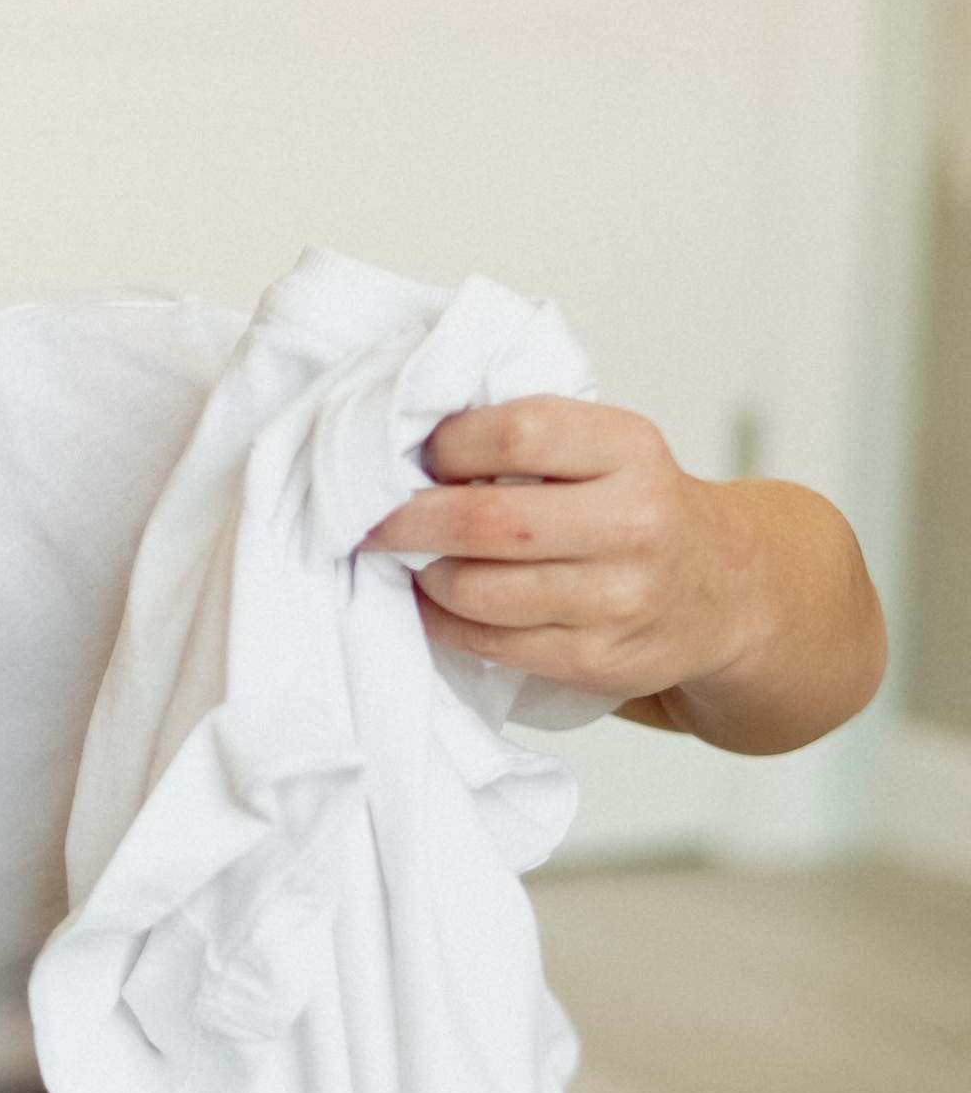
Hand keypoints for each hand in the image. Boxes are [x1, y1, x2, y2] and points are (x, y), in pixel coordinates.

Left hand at [364, 396, 754, 712]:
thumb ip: (535, 439)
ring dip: (423, 576)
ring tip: (409, 560)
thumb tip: (415, 442)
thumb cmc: (638, 508)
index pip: (520, 433)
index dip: (450, 444)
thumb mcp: (611, 449)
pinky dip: (444, 622)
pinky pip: (489, 642)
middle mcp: (631, 523)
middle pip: (487, 523)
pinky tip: (436, 602)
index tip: (418, 454)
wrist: (723, 590)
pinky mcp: (594, 659)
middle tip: (370, 517)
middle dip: (408, 520)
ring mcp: (615, 599)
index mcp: (630, 451)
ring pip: (477, 591)